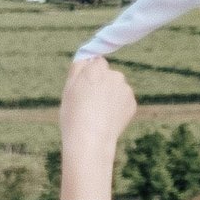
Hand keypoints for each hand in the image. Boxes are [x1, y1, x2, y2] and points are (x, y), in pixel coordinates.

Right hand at [58, 56, 136, 197]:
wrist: (90, 141)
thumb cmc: (74, 115)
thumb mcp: (67, 90)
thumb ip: (77, 70)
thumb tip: (85, 58)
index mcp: (96, 69)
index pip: (96, 62)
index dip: (89, 75)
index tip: (83, 87)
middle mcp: (115, 75)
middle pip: (108, 75)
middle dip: (101, 84)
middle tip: (88, 104)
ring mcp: (126, 89)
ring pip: (116, 89)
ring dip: (109, 97)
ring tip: (97, 115)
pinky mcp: (132, 103)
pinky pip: (123, 102)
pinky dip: (116, 109)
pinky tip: (106, 120)